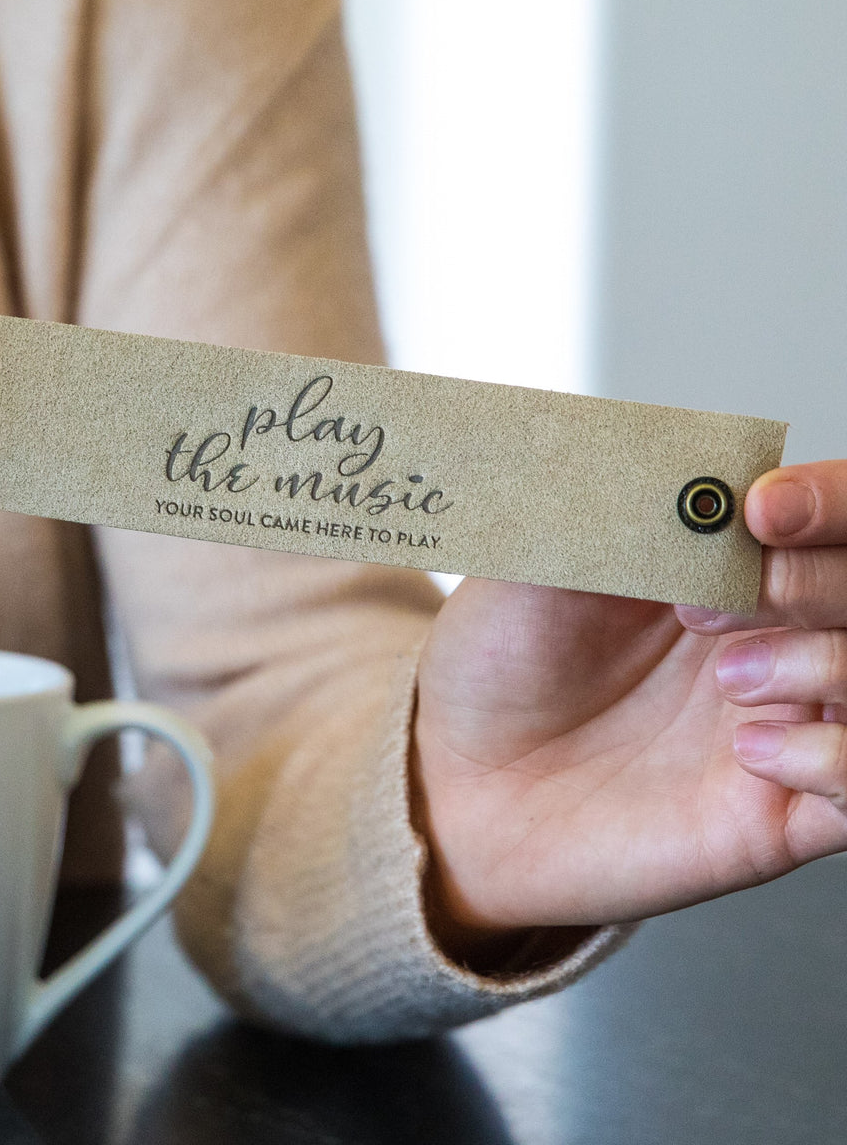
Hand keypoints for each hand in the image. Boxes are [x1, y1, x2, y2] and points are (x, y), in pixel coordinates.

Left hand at [414, 462, 846, 956]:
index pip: (831, 513)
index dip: (826, 501)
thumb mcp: (537, 559)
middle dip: (817, 581)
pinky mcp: (783, 810)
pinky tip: (750, 753)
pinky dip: (836, 758)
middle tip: (707, 607)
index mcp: (721, 561)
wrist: (457, 780)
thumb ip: (616, 502)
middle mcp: (770, 633)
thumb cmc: (494, 668)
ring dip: (828, 663)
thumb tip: (682, 457)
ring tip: (730, 681)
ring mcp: (785, 719)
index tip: (761, 511)